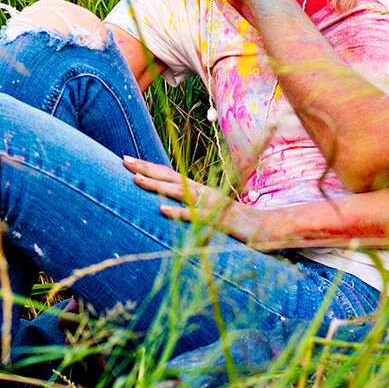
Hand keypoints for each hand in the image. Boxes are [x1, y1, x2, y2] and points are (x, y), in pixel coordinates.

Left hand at [123, 155, 271, 248]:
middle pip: (170, 177)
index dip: (148, 166)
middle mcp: (202, 192)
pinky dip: (177, 212)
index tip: (127, 159)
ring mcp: (210, 205)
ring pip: (179, 192)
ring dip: (156, 186)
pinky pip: (194, 216)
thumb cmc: (235, 220)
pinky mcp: (216, 221)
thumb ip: (192, 204)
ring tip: (135, 180)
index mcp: (199, 189)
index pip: (169, 174)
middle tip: (123, 160)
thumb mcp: (210, 209)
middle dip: (145, 169)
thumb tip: (168, 203)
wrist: (265, 228)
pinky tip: (160, 210)